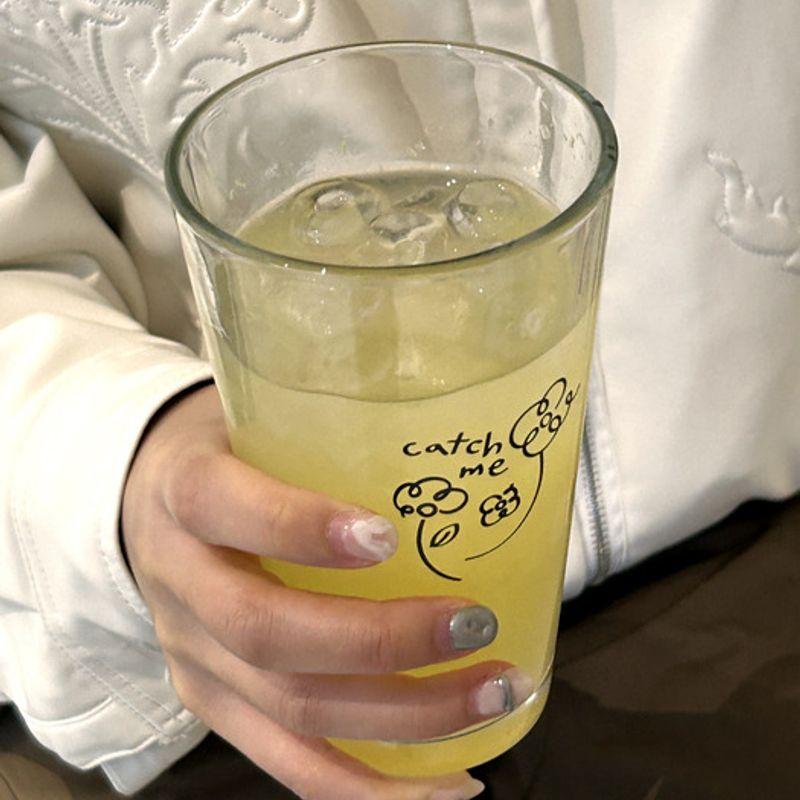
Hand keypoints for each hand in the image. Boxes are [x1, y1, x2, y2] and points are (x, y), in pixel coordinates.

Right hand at [122, 384, 532, 799]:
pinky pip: (292, 765)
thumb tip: (457, 446)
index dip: (302, 529)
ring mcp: (193, 658)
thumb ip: (327, 436)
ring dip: (403, 718)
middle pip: (269, 634)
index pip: (229, 509)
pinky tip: (450, 782)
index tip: (389, 537)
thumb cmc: (229, 454)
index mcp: (185, 494)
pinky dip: (373, 786)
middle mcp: (181, 583)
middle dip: (382, 643)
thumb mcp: (255, 421)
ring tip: (493, 695)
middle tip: (475, 625)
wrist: (147, 505)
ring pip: (291, 712)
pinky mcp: (214, 705)